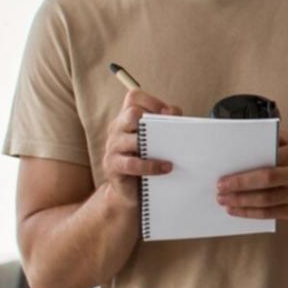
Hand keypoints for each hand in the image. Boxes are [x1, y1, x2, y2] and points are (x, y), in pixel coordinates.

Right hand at [101, 90, 180, 206]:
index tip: (170, 113)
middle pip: (131, 113)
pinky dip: (151, 166)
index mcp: (128, 118)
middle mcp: (117, 128)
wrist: (134, 190)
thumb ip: (167, 123)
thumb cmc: (150, 159)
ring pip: (131, 138)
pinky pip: (132, 163)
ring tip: (172, 156)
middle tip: (168, 133)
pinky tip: (166, 168)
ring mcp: (113, 146)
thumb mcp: (159, 139)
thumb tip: (174, 113)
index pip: (134, 97)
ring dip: (154, 145)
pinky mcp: (112, 165)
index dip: (153, 101)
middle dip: (151, 121)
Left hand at [216, 133, 287, 220]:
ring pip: (265, 200)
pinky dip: (251, 213)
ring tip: (224, 201)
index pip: (266, 162)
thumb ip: (280, 139)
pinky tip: (237, 211)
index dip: (243, 170)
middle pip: (264, 181)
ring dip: (241, 201)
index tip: (224, 174)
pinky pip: (270, 213)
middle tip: (219, 189)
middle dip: (238, 186)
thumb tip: (252, 132)